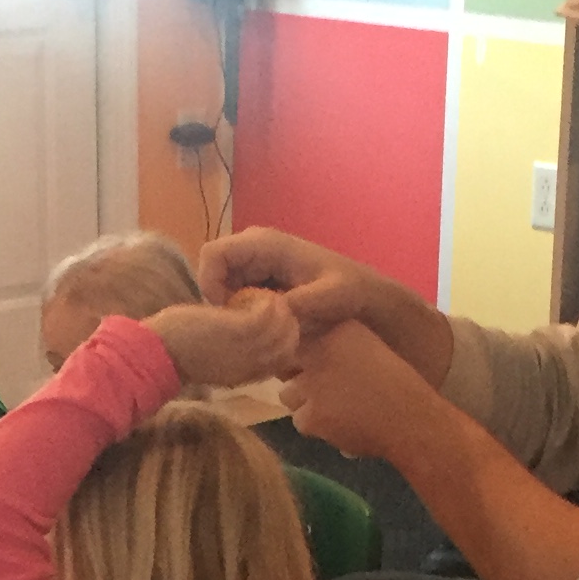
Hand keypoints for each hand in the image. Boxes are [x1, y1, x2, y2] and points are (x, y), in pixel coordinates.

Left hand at [149, 293, 297, 388]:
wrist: (155, 356)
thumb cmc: (181, 355)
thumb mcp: (218, 361)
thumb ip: (236, 352)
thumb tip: (242, 330)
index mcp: (248, 374)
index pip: (283, 359)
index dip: (286, 338)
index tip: (279, 321)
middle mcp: (253, 366)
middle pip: (290, 345)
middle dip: (290, 322)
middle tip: (279, 304)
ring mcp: (247, 350)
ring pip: (285, 329)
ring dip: (281, 308)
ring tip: (270, 296)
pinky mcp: (238, 331)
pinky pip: (268, 314)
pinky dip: (267, 300)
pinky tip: (258, 293)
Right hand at [200, 229, 453, 388]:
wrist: (370, 297)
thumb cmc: (352, 291)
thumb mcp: (328, 298)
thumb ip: (297, 304)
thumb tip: (268, 314)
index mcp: (266, 243)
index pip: (214, 255)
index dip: (209, 285)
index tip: (224, 317)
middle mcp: (257, 248)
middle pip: (215, 274)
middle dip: (220, 304)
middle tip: (239, 333)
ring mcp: (259, 264)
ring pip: (224, 289)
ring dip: (232, 313)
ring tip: (252, 336)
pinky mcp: (263, 281)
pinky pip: (238, 296)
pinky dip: (243, 315)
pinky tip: (260, 334)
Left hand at [280, 320, 449, 465]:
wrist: (411, 418)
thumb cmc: (398, 384)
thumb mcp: (369, 347)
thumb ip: (338, 343)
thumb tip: (305, 352)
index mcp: (338, 330)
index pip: (299, 336)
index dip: (304, 355)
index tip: (317, 366)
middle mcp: (320, 350)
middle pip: (290, 366)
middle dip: (303, 379)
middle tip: (328, 390)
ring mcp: (312, 383)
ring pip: (289, 394)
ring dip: (306, 402)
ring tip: (334, 408)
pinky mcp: (312, 414)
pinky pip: (299, 421)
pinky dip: (316, 425)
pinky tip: (337, 424)